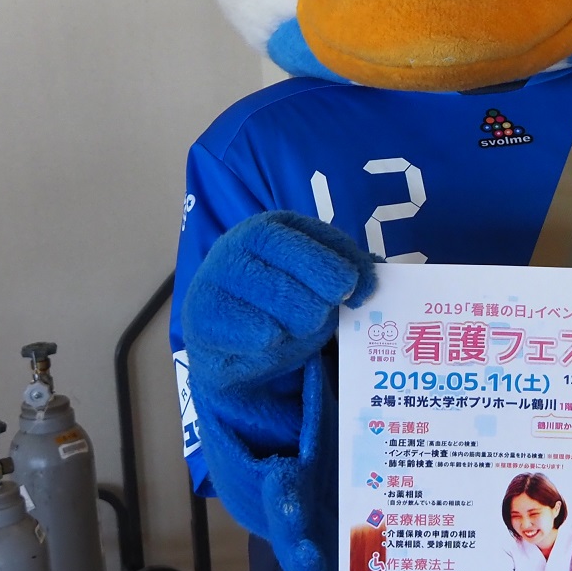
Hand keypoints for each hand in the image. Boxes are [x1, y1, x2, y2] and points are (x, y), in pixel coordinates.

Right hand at [181, 210, 376, 387]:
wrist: (228, 340)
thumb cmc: (280, 303)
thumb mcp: (316, 280)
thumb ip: (348, 271)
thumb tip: (366, 282)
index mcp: (272, 227)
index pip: (315, 240)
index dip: (339, 268)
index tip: (354, 291)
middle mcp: (239, 243)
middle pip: (303, 283)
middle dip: (319, 307)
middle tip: (317, 315)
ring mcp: (218, 278)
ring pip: (284, 313)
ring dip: (298, 328)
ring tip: (290, 327)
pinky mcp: (205, 316)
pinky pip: (260, 336)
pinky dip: (273, 343)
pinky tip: (268, 339)